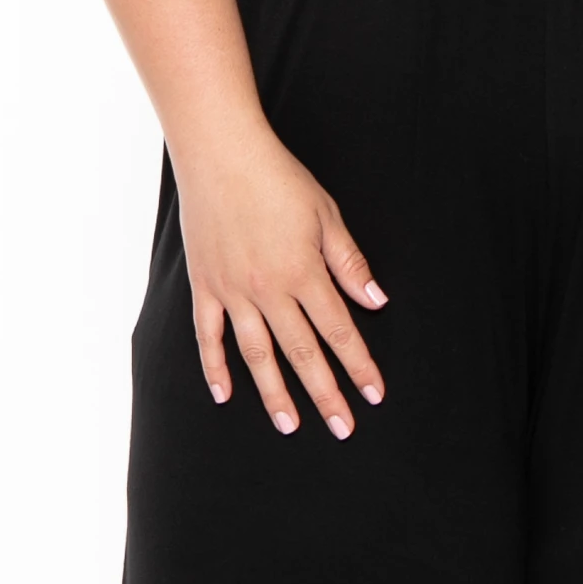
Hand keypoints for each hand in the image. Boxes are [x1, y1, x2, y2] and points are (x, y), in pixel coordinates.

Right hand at [173, 121, 388, 438]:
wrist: (222, 155)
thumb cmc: (279, 180)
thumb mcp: (326, 215)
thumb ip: (349, 264)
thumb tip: (377, 302)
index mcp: (304, 273)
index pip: (339, 331)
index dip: (359, 365)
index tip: (373, 395)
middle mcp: (269, 290)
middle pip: (303, 353)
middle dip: (326, 393)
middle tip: (342, 428)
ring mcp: (233, 292)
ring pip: (257, 355)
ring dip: (275, 393)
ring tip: (289, 425)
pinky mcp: (205, 286)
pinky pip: (209, 336)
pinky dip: (216, 367)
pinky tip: (226, 394)